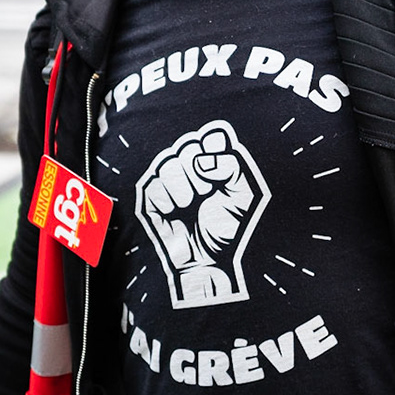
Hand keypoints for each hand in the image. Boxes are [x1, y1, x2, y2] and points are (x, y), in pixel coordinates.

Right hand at [139, 122, 264, 306]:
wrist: (211, 259)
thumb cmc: (228, 226)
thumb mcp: (243, 193)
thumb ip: (230, 166)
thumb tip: (202, 161)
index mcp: (214, 158)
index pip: (211, 135)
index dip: (215, 149)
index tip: (222, 174)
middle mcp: (190, 164)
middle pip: (187, 145)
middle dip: (199, 172)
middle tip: (207, 194)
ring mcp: (169, 179)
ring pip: (168, 162)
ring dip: (184, 187)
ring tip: (192, 206)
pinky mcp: (151, 196)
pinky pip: (154, 185)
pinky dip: (167, 201)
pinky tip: (176, 213)